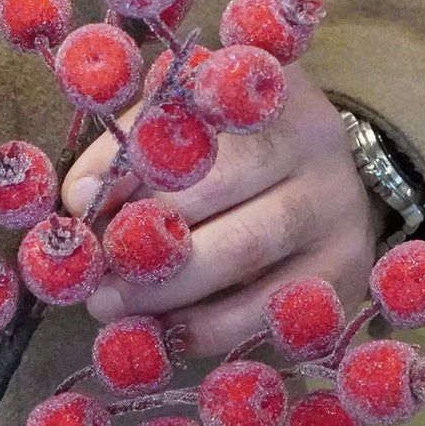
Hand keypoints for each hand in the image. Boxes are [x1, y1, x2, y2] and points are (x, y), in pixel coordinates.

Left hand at [62, 62, 381, 356]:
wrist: (329, 177)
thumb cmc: (237, 144)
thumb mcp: (190, 119)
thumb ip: (135, 148)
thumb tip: (78, 199)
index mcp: (266, 89)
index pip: (193, 118)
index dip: (130, 161)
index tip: (78, 201)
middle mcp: (315, 142)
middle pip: (222, 184)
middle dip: (145, 234)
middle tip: (92, 274)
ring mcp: (338, 210)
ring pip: (248, 251)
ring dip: (169, 288)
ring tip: (113, 308)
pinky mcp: (347, 273)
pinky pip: (273, 310)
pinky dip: (212, 329)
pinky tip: (166, 336)